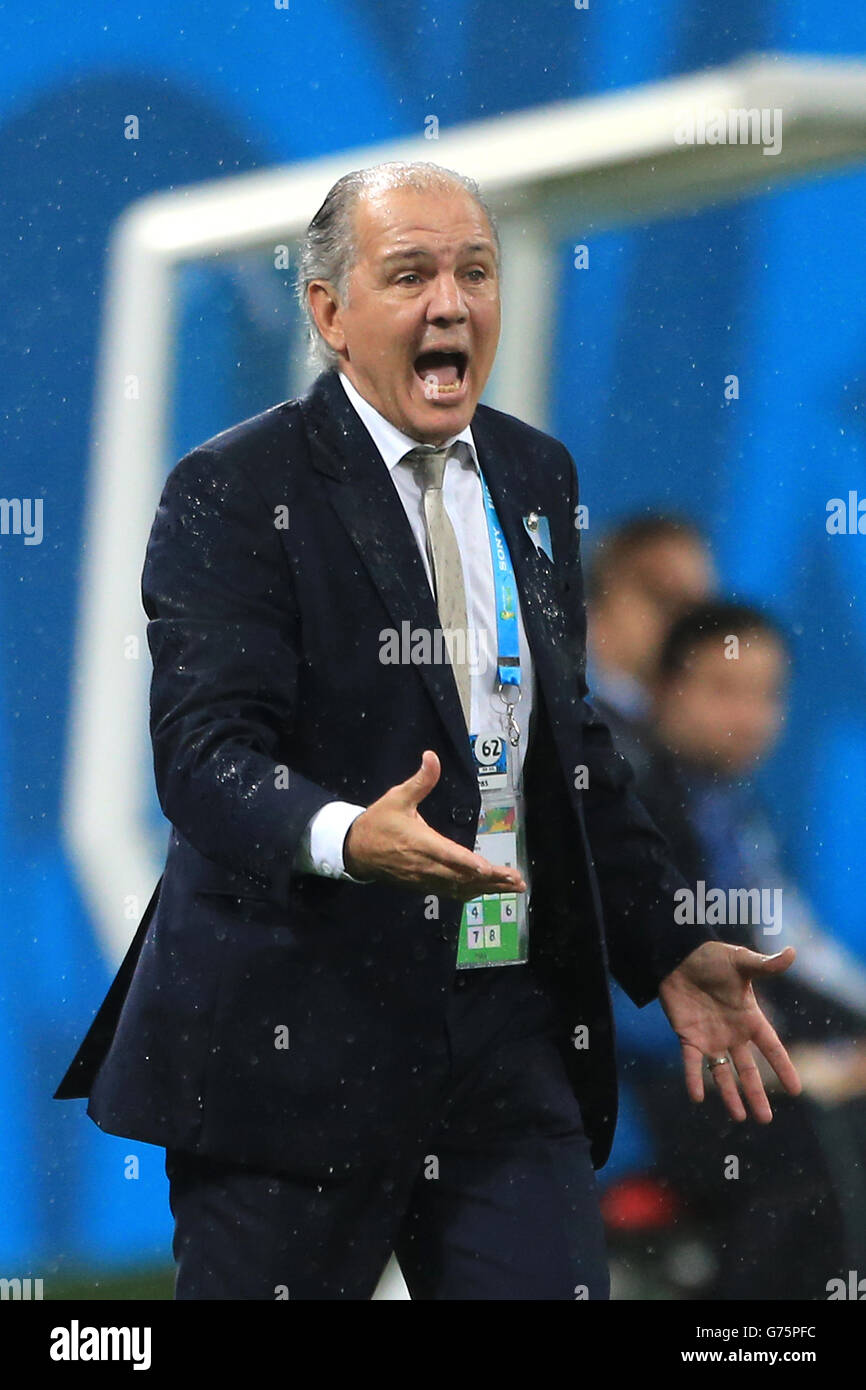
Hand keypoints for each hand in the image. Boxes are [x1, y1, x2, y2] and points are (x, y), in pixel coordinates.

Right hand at [343, 749, 525, 902]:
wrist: (356, 850)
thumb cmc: (379, 822)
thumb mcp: (397, 797)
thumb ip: (420, 781)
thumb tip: (432, 756)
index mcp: (420, 843)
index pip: (448, 855)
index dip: (468, 863)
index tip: (488, 869)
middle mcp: (425, 865)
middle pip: (462, 876)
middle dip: (491, 880)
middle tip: (516, 881)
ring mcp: (425, 878)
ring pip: (460, 887)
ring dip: (487, 889)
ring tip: (512, 887)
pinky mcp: (423, 885)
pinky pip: (450, 892)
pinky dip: (471, 892)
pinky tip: (488, 891)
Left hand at [658, 940, 802, 1122]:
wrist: (679, 956)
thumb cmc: (712, 958)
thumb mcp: (741, 961)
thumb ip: (765, 965)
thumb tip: (792, 953)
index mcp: (749, 1018)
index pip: (771, 1047)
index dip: (782, 1067)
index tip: (796, 1090)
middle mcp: (732, 1033)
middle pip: (748, 1069)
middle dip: (756, 1094)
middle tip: (766, 1119)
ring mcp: (710, 1038)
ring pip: (722, 1073)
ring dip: (730, 1095)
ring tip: (740, 1117)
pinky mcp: (688, 1038)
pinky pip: (691, 1063)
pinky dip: (693, 1079)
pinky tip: (696, 1097)